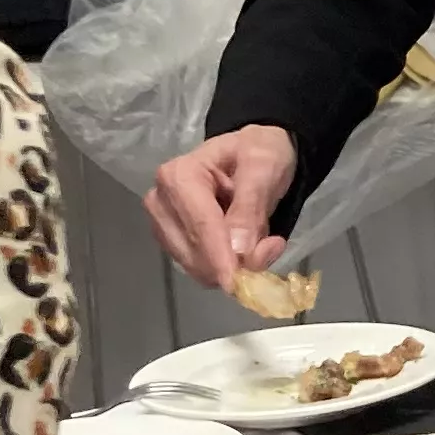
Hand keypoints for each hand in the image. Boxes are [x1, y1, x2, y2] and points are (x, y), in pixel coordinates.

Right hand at [145, 123, 299, 287]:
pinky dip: (227, 265)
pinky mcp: (174, 240)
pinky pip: (201, 267)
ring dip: (233, 265)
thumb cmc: (259, 152)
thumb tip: (238, 252)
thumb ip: (250, 209)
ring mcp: (164, 223)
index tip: (236, 284)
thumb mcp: (263, 169)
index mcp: (178, 176)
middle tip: (273, 246)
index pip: (200, 226)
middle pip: (193, 251)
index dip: (220, 258)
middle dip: (233, 261)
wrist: (255, 150)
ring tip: (265, 241)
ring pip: (196, 266)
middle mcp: (161, 201)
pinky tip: (249, 247)